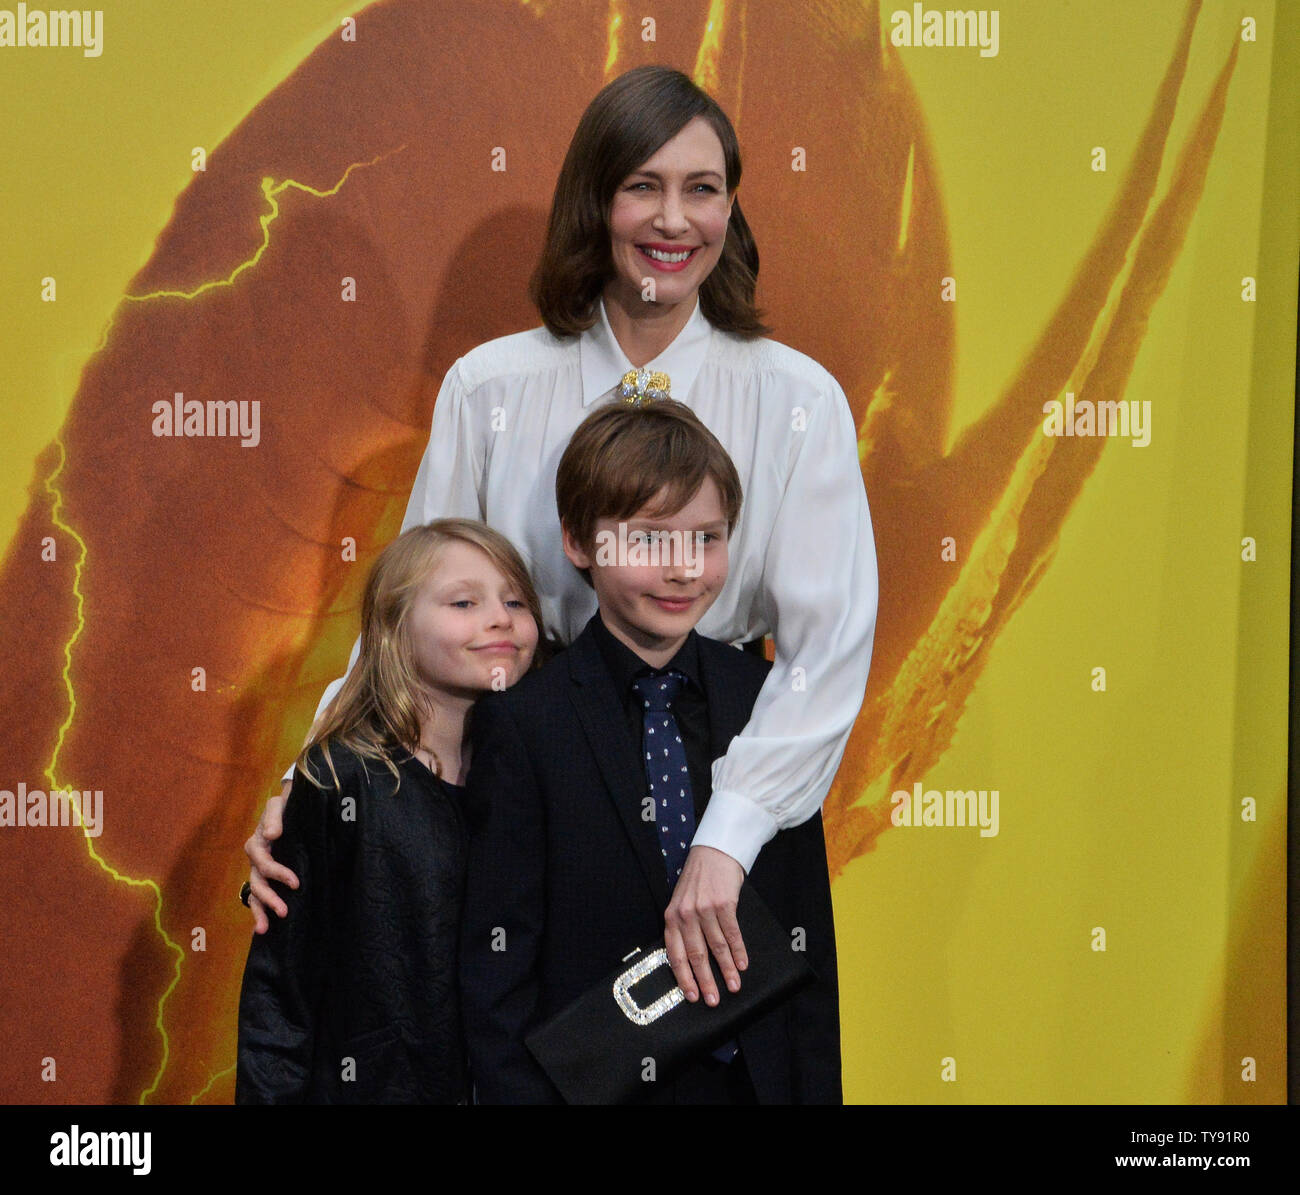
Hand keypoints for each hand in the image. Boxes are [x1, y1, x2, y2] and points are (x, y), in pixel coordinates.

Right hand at [243, 782, 296, 932]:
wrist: (289, 807)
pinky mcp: (267, 876)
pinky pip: (259, 896)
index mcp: (256, 844)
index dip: (278, 874)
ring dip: (260, 911)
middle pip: (257, 883)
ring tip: (264, 929)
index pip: (264, 863)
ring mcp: (259, 870)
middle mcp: (255, 859)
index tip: (295, 883)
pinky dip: (260, 911)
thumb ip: (274, 817)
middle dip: (269, 899)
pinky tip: (263, 928)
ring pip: (254, 894)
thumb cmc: (284, 807)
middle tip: (284, 912)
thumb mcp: (277, 805)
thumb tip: (272, 834)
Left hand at [663, 845, 746, 1005]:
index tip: (692, 996)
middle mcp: (685, 915)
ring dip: (726, 970)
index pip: (674, 954)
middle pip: (696, 955)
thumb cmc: (697, 881)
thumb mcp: (681, 902)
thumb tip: (692, 961)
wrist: (713, 852)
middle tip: (713, 1001)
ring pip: (716, 948)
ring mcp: (705, 909)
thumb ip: (683, 927)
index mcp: (671, 917)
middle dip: (705, 981)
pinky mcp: (724, 903)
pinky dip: (738, 952)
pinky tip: (742, 964)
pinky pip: (732, 934)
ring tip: (733, 987)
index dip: (683, 978)